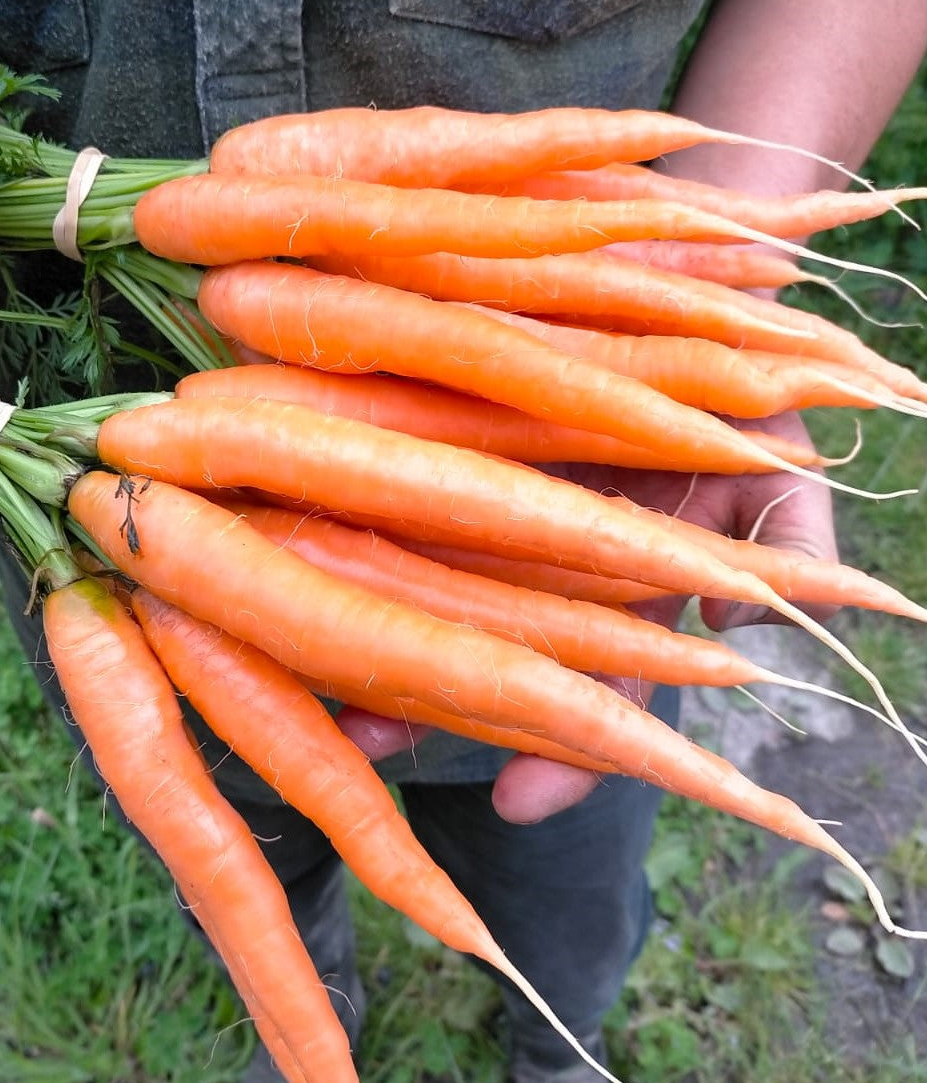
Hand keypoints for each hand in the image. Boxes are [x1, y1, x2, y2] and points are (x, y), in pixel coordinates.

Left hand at [335, 409, 837, 822]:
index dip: (563, 752)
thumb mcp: (774, 450)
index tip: (516, 805)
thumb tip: (739, 623)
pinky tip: (293, 553)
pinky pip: (380, 483)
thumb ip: (788, 536)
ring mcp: (482, 495)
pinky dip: (341, 523)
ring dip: (364, 628)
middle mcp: (540, 550)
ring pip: (419, 580)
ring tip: (309, 680)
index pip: (592, 684)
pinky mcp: (429, 423)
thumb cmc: (726, 372)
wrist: (660, 277)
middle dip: (426, 703)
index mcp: (617, 576)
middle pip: (479, 644)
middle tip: (360, 750)